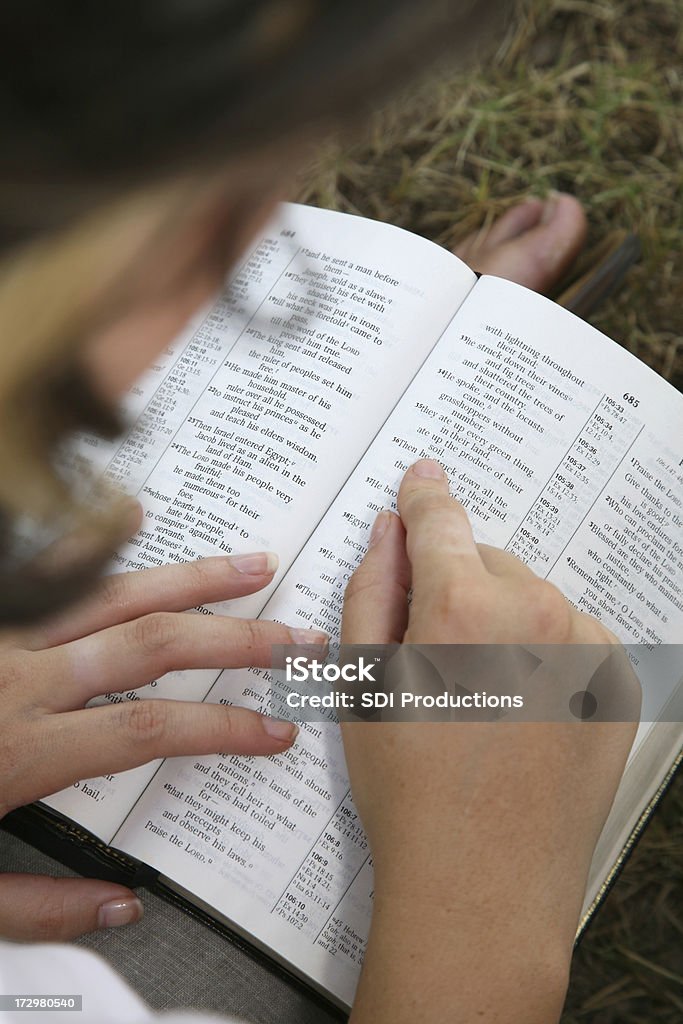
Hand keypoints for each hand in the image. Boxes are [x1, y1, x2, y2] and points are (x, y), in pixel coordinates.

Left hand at [0, 552, 323, 940]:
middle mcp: (15, 680)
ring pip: (110, 591)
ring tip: (250, 566)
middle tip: (289, 636)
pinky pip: (51, 573)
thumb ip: (41, 905)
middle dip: (232, 637)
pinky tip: (142, 524)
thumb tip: (122, 907)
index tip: (273, 731)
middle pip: (148, 643)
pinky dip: (102, 549)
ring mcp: (0, 636)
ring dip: (189, 577)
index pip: (149, 730)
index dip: (223, 729)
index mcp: (15, 752)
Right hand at [341, 459, 638, 1023]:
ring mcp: (589, 647)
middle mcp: (538, 612)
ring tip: (479, 697)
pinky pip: (573, 637)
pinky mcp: (619, 681)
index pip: (440, 519)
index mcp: (464, 607)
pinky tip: (520, 711)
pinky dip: (546, 655)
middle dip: (458, 587)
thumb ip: (373, 588)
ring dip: (505, 622)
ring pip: (532, 599)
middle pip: (487, 563)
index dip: (424, 498)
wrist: (483, 885)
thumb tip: (390, 530)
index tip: (423, 479)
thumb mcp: (364, 683)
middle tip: (434, 657)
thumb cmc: (410, 793)